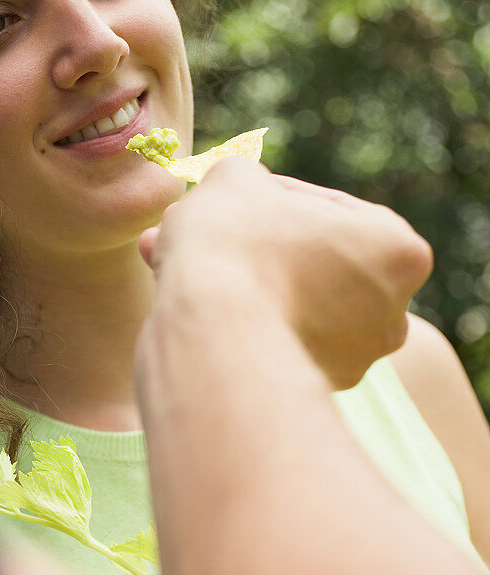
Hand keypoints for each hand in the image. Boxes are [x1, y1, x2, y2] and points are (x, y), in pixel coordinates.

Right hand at [139, 161, 432, 388]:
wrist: (211, 334)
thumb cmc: (234, 244)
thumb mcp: (236, 179)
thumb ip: (248, 182)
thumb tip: (240, 197)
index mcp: (399, 251)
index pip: (325, 209)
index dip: (267, 198)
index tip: (228, 199)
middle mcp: (391, 316)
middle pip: (307, 262)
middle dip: (249, 246)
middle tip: (197, 229)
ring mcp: (353, 363)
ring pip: (284, 304)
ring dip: (235, 282)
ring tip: (176, 264)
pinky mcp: (310, 395)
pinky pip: (269, 344)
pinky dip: (235, 324)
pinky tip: (186, 305)